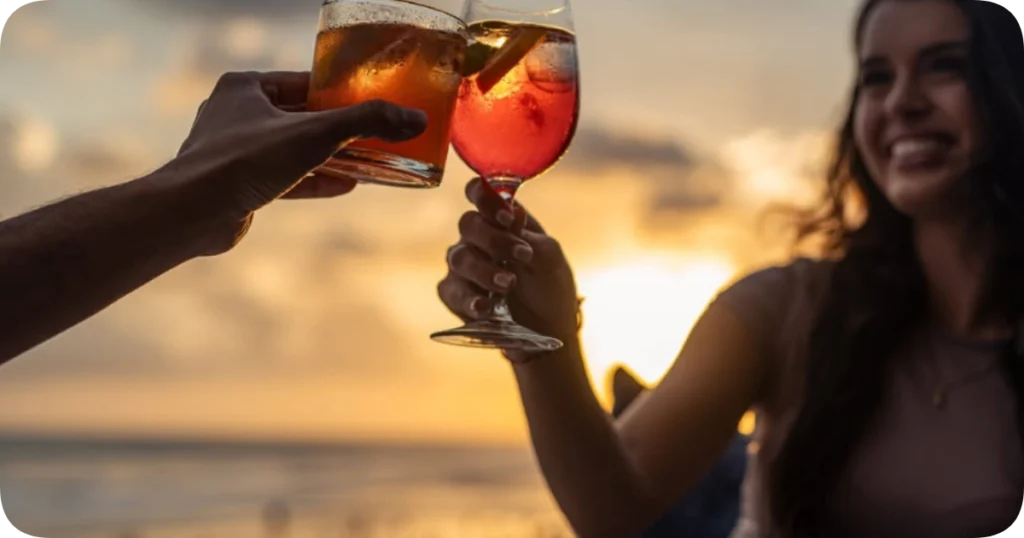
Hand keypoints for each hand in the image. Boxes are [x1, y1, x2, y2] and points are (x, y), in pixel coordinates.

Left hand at [168, 70, 427, 254]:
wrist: (194, 212)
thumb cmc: (244, 161)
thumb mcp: (315, 134)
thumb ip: (367, 122)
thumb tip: (415, 119)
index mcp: (245, 87)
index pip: (304, 83)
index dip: (339, 93)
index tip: (370, 104)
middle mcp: (236, 114)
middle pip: (301, 116)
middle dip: (338, 129)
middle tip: (374, 136)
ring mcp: (235, 151)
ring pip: (293, 150)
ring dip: (329, 157)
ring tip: (367, 163)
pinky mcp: (238, 184)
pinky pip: (285, 177)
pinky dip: (313, 180)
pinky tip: (345, 187)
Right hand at [438, 178, 579, 346]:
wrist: (549, 330)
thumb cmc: (550, 286)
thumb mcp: (551, 258)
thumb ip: (530, 235)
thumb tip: (514, 211)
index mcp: (500, 220)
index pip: (480, 193)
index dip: (486, 198)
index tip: (506, 217)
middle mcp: (477, 239)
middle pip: (469, 224)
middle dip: (493, 239)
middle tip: (521, 256)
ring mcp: (464, 267)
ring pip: (459, 258)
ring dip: (484, 270)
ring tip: (508, 285)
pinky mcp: (455, 296)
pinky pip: (451, 291)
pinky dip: (468, 298)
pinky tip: (485, 307)